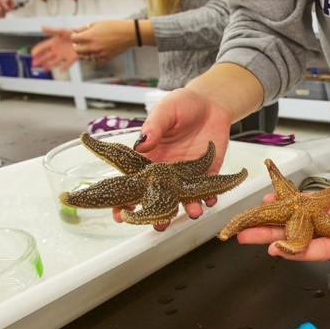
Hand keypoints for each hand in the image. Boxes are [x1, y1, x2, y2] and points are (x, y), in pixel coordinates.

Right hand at [31, 28, 76, 70]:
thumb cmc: (71, 34)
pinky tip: (61, 70)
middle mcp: (57, 50)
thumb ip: (51, 30)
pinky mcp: (71, 58)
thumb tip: (41, 27)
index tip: (32, 53)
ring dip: (49, 65)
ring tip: (44, 69)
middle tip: (34, 63)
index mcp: (53, 43)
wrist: (82, 38)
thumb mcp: (61, 31)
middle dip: (40, 60)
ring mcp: (63, 55)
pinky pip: (67, 63)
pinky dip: (65, 67)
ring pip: (54, 61)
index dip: (38, 50)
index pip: (43, 47)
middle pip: (46, 56)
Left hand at [70, 20, 134, 63]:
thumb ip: (84, 28)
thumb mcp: (97, 24)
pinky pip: (95, 61)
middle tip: (80, 42)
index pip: (74, 39)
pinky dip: (94, 57)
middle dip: (77, 45)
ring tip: (88, 47)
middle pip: (77, 50)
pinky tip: (97, 52)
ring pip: (85, 57)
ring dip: (85, 52)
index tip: (77, 35)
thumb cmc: (113, 26)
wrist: (128, 34)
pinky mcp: (106, 58)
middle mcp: (92, 46)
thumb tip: (75, 30)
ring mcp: (99, 54)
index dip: (74, 36)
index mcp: (89, 36)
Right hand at [118, 88, 232, 228]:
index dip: (125, 200)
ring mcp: (187, 175)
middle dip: (156, 215)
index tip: (119, 214)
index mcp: (150, 158)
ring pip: (184, 199)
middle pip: (158, 199)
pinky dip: (210, 198)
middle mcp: (166, 172)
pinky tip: (211, 201)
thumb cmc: (182, 105)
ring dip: (188, 209)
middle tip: (157, 225)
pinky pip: (208, 191)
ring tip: (192, 212)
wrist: (211, 103)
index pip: (134, 183)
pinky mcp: (208, 173)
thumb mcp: (165, 111)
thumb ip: (155, 127)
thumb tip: (141, 143)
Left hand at [238, 170, 329, 260]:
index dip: (297, 251)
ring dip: (273, 220)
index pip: (319, 249)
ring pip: (296, 221)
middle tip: (246, 237)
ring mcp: (328, 216)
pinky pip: (302, 202)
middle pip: (298, 237)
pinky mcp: (326, 201)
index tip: (276, 249)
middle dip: (271, 238)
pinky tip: (269, 199)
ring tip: (248, 221)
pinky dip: (286, 201)